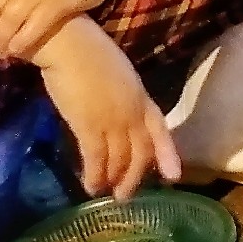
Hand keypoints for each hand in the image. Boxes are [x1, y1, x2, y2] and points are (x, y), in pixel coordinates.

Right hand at [33, 18, 181, 201]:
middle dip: (134, 176)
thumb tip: (115, 114)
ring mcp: (113, 121)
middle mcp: (132, 112)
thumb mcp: (116, 73)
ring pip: (120, 159)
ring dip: (113, 179)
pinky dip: (95, 176)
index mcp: (141, 96)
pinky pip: (97, 159)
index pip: (160, 129)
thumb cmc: (87, 52)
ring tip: (105, 193)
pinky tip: (90, 186)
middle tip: (125, 195)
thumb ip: (121, 95)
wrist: (69, 46)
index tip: (173, 176)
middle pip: (141, 152)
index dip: (168, 153)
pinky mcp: (90, 127)